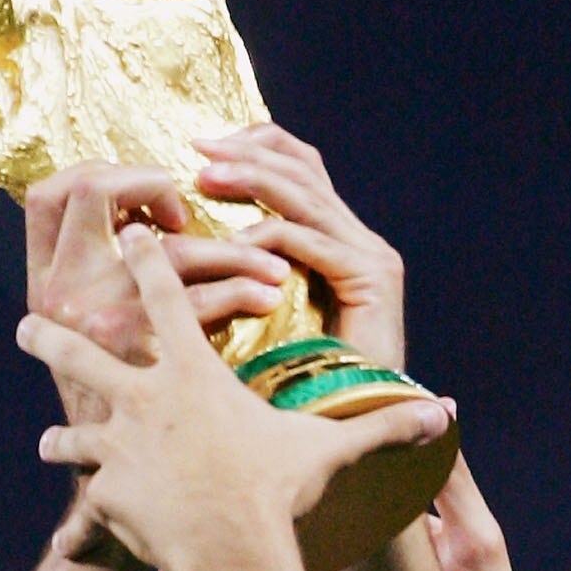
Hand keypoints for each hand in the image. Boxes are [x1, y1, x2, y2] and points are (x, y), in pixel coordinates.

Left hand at [18, 230, 449, 570]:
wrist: (229, 546)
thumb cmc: (276, 492)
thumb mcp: (328, 453)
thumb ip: (378, 426)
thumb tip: (442, 414)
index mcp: (192, 369)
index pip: (165, 292)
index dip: (148, 256)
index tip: (132, 232)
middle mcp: (143, 391)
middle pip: (81, 339)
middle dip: (51, 331)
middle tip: (29, 325)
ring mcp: (116, 436)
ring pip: (70, 415)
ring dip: (59, 426)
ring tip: (46, 439)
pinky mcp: (105, 481)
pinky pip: (89, 485)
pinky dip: (88, 503)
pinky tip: (77, 518)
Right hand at [23, 161, 288, 424]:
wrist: (116, 488)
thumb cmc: (106, 414)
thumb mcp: (74, 349)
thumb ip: (93, 290)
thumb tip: (135, 232)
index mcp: (43, 283)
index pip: (45, 194)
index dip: (95, 177)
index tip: (143, 206)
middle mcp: (62, 289)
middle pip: (96, 191)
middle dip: (150, 184)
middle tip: (192, 216)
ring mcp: (97, 313)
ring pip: (167, 248)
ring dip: (229, 250)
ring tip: (272, 265)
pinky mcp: (140, 347)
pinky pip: (197, 298)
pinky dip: (240, 288)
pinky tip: (267, 297)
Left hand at [193, 123, 406, 366]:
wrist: (359, 423)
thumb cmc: (307, 382)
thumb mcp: (271, 313)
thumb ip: (254, 273)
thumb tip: (197, 242)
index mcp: (340, 239)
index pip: (301, 168)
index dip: (255, 147)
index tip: (203, 147)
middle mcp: (361, 240)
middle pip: (303, 169)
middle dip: (246, 154)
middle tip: (198, 149)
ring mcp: (372, 257)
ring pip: (306, 198)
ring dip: (252, 182)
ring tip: (207, 177)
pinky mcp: (372, 280)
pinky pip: (312, 245)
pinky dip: (270, 240)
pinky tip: (233, 245)